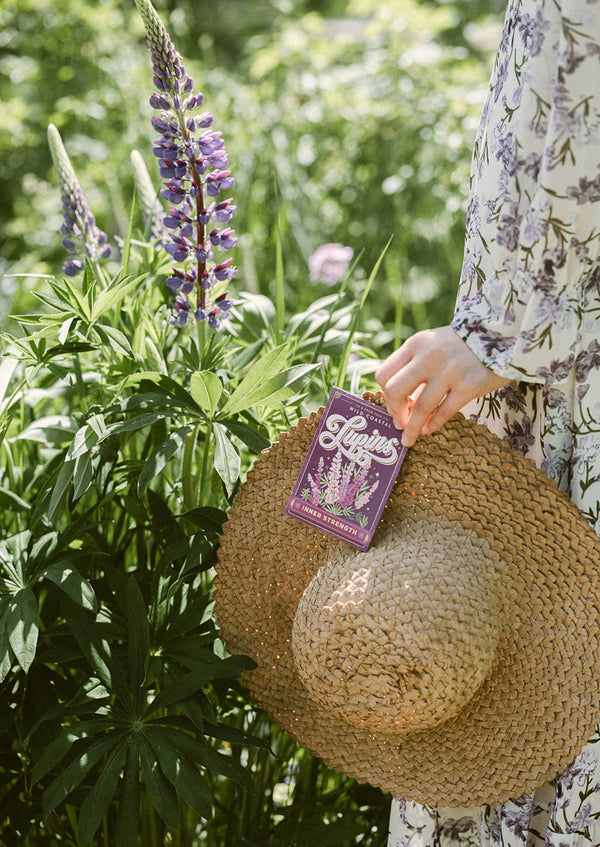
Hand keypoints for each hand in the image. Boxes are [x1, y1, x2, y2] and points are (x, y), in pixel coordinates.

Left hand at [375, 326, 511, 446]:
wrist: (501, 336)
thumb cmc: (461, 346)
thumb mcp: (432, 346)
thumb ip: (414, 368)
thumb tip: (398, 405)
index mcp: (416, 344)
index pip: (384, 374)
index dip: (384, 395)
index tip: (393, 406)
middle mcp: (429, 356)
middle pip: (395, 391)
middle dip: (394, 412)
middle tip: (399, 423)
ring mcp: (449, 371)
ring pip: (420, 407)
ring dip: (412, 428)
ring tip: (409, 439)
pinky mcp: (469, 385)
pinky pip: (444, 412)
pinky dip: (432, 425)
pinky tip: (428, 430)